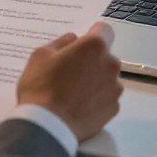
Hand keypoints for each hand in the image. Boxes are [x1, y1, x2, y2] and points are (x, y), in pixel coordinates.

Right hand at [16, 22, 122, 141]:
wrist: (47, 127)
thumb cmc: (41, 87)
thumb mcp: (41, 55)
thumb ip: (61, 42)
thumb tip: (73, 39)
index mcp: (94, 46)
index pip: (104, 30)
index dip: (92, 35)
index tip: (81, 45)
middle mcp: (111, 64)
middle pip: (105, 56)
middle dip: (91, 60)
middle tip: (70, 72)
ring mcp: (115, 88)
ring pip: (107, 77)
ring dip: (95, 80)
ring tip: (74, 93)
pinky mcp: (114, 108)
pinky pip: (107, 97)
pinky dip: (97, 100)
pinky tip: (79, 106)